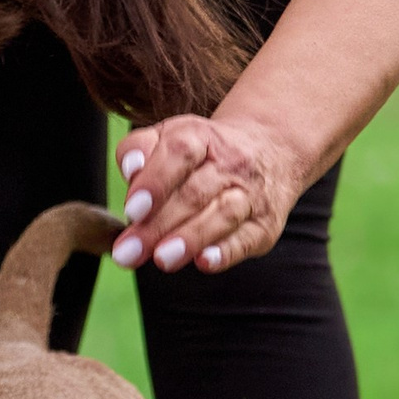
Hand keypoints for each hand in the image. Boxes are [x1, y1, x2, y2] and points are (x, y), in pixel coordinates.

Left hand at [111, 113, 303, 278]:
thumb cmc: (205, 152)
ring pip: (223, 215)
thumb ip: (139, 150)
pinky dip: (226, 252)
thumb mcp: (170, 136)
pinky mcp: (265, 225)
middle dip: (158, 225)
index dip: (155, 181)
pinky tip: (204, 262)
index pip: (179, 153)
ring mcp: (252, 195)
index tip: (132, 209)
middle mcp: (231, 164)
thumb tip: (130, 169)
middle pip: (195, 193)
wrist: (270, 150)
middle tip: (129, 251)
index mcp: (202, 137)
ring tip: (162, 259)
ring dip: (191, 239)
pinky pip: (247, 239)